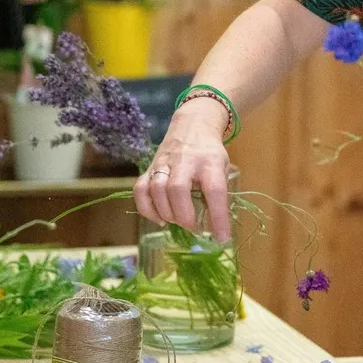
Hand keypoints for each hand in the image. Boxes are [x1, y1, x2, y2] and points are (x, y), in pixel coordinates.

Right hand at [134, 101, 232, 240]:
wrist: (192, 125)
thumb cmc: (210, 154)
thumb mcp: (222, 168)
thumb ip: (218, 194)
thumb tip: (215, 228)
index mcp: (209, 162)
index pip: (214, 190)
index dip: (218, 217)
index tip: (222, 238)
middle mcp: (184, 161)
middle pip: (177, 189)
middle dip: (184, 216)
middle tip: (194, 227)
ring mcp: (163, 163)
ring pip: (156, 189)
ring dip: (166, 213)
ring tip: (177, 221)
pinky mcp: (149, 167)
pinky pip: (140, 190)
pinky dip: (147, 209)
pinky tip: (160, 219)